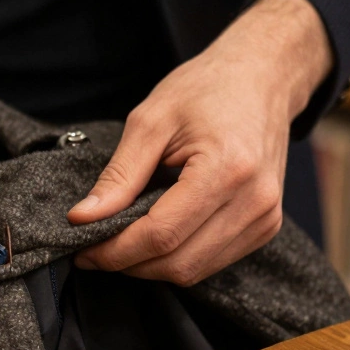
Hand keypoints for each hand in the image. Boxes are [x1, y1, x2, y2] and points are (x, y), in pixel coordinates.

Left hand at [67, 0, 332, 285]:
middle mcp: (255, 201)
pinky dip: (177, 257)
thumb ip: (118, 176)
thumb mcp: (150, 121)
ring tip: (122, 240)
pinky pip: (212, 262)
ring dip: (151, 266)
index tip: (82, 251)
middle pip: (178, 263)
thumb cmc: (206, 90)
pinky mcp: (267, 226)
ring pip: (195, 271)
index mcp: (227, 168)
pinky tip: (157, 235)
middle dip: (129, 263)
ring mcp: (266, 217)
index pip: (161, 235)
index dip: (115, 251)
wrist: (261, 78)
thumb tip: (83, 219)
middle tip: (94, 249)